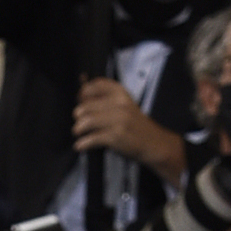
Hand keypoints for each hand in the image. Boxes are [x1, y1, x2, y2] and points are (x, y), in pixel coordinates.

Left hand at [71, 78, 185, 179]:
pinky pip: (91, 138)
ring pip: (86, 121)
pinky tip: (81, 145)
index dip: (83, 94)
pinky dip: (82, 143)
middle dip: (78, 117)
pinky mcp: (115, 136)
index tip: (80, 102)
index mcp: (120, 93)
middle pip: (85, 106)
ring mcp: (118, 120)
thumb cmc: (134, 125)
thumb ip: (105, 99)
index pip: (95, 85)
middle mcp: (119, 103)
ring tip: (79, 133)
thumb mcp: (124, 105)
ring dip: (78, 130)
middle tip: (80, 123)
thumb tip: (80, 95)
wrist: (152, 142)